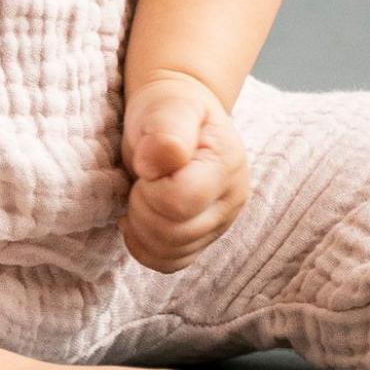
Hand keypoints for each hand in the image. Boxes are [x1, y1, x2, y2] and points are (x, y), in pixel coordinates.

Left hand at [118, 71, 250, 273]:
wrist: (177, 112)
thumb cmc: (169, 106)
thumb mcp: (167, 105)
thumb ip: (166, 131)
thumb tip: (155, 164)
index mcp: (227, 164)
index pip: (181, 201)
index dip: (150, 189)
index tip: (143, 166)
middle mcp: (231, 200)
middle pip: (174, 233)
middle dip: (142, 208)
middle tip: (137, 180)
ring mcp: (219, 224)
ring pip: (171, 253)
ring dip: (141, 227)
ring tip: (139, 194)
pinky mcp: (201, 240)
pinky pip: (169, 264)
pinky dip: (145, 247)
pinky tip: (138, 218)